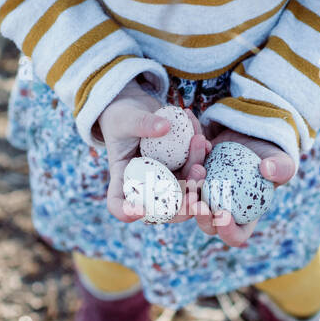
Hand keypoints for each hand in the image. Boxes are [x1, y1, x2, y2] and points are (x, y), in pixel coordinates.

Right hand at [97, 80, 211, 222]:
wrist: (136, 108)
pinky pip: (194, 168)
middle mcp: (145, 185)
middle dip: (183, 202)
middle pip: (161, 207)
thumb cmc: (122, 116)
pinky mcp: (180, 167)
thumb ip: (143, 123)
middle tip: (194, 176)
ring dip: (197, 171)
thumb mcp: (126, 119)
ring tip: (199, 141)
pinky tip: (201, 137)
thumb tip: (165, 127)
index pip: (118, 203)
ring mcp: (164, 178)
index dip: (127, 212)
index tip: (140, 209)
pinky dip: (201, 155)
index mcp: (123, 178)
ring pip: (184, 187)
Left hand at [193, 128, 295, 246]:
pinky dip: (191, 161)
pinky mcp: (194, 179)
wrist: (252, 138)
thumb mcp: (284, 163)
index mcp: (245, 220)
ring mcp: (205, 197)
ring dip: (192, 186)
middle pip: (206, 224)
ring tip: (199, 166)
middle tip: (196, 201)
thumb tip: (266, 170)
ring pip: (190, 201)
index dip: (227, 231)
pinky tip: (202, 143)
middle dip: (199, 216)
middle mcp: (222, 213)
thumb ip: (281, 168)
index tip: (224, 214)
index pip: (235, 236)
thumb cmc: (271, 157)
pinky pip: (186, 176)